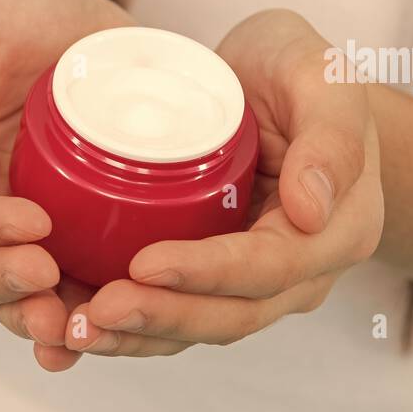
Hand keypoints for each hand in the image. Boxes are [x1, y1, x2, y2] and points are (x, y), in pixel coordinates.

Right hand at [0, 0, 132, 370]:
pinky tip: (95, 336)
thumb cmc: (8, 3)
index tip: (33, 224)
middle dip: (3, 286)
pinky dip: (78, 320)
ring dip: (35, 319)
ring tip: (69, 328)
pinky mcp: (76, 232)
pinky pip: (70, 290)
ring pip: (13, 294)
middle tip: (49, 280)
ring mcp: (23, 224)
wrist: (86, 7)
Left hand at [67, 9, 383, 358]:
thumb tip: (312, 209)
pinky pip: (172, 318)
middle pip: (230, 315)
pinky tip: (76, 329)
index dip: (206, 272)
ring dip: (136, 337)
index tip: (144, 263)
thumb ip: (330, 131)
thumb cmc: (296, 74)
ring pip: (197, 328)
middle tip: (99, 309)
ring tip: (77, 331)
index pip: (270, 266)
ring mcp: (256, 287)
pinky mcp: (212, 284)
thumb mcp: (322, 74)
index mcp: (336, 229)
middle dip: (162, 316)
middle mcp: (301, 274)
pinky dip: (127, 331)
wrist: (275, 88)